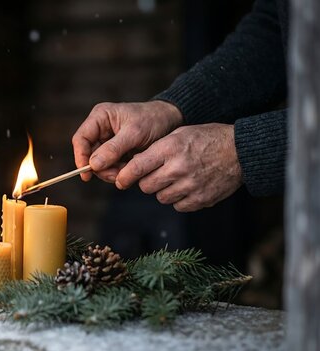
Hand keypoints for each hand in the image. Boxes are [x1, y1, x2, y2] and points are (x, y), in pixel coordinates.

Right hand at [72, 101, 182, 181]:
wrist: (171, 122)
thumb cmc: (153, 120)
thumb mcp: (134, 133)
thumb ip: (113, 148)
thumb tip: (93, 164)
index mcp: (100, 117)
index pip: (81, 139)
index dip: (80, 157)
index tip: (87, 174)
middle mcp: (100, 129)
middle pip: (89, 154)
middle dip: (101, 168)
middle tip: (116, 175)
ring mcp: (107, 141)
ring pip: (99, 163)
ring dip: (110, 171)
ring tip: (127, 171)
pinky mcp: (116, 152)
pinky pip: (110, 166)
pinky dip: (118, 171)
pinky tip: (130, 169)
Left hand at [116, 123, 242, 211]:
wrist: (240, 151)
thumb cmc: (206, 139)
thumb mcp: (179, 134)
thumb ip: (155, 150)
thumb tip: (132, 166)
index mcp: (170, 149)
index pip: (137, 167)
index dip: (125, 176)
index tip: (120, 180)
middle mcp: (179, 168)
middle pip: (146, 186)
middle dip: (146, 182)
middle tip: (156, 174)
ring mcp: (191, 186)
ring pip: (161, 198)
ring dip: (164, 190)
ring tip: (176, 178)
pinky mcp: (201, 199)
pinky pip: (178, 206)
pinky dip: (179, 199)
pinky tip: (188, 186)